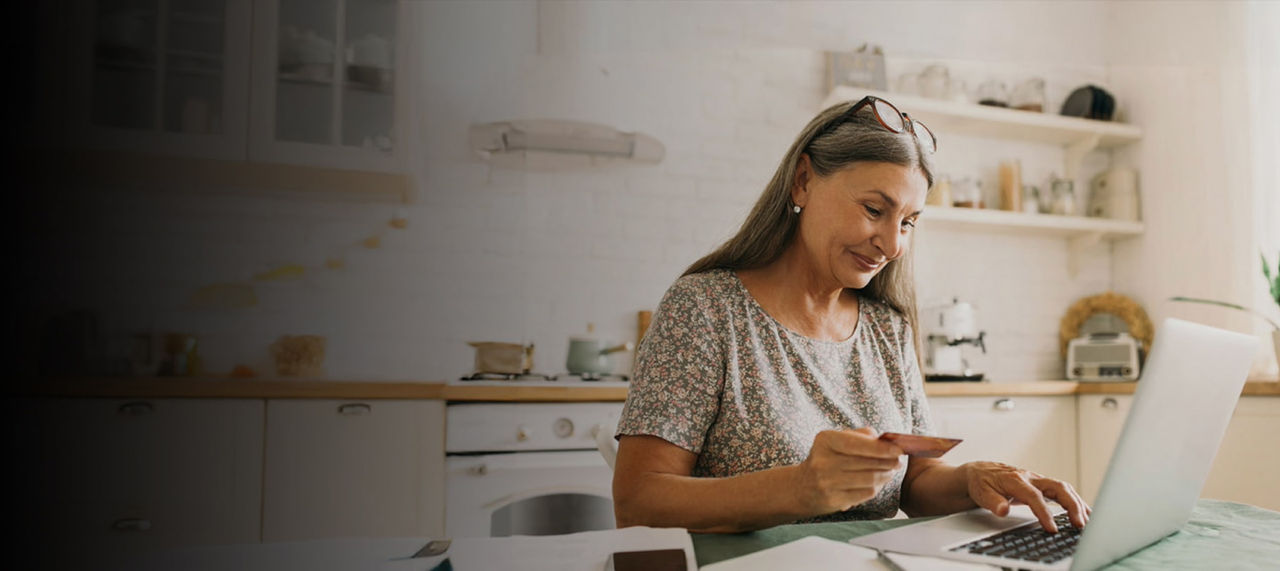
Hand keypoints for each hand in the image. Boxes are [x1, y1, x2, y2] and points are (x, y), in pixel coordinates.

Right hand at [793, 428, 903, 514]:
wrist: (801, 487)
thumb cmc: (826, 459)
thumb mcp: (836, 440)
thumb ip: (861, 436)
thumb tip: (886, 441)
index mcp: (825, 440)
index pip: (857, 444)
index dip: (881, 448)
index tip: (899, 450)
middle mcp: (823, 461)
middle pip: (867, 463)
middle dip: (888, 462)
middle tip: (898, 461)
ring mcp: (827, 482)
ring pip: (870, 479)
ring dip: (885, 476)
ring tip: (889, 472)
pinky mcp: (833, 500)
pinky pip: (865, 493)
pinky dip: (876, 488)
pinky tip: (877, 483)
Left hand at [963, 461, 1090, 531]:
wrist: (979, 472)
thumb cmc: (981, 482)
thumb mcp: (981, 492)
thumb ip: (992, 502)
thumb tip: (1002, 510)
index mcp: (1016, 480)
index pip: (1034, 496)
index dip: (1045, 513)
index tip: (1052, 529)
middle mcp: (1031, 478)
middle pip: (1058, 488)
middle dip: (1072, 506)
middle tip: (1080, 525)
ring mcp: (1038, 480)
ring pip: (1064, 489)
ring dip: (1078, 504)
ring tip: (1087, 522)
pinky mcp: (1042, 486)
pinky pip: (1063, 492)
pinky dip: (1075, 502)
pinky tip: (1085, 513)